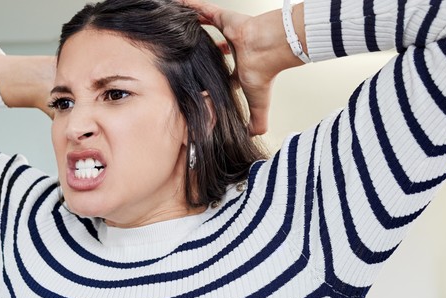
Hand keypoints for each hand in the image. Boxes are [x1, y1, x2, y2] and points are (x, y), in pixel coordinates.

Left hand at [180, 0, 304, 135]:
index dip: (212, 75)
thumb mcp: (258, 102)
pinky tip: (176, 6)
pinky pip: (203, 9)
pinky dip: (190, 7)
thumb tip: (255, 137)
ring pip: (205, 27)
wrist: (270, 49)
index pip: (222, 70)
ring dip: (192, 26)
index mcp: (239, 66)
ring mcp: (227, 31)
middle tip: (183, 54)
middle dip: (200, 50)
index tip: (200, 81)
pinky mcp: (223, 17)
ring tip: (175, 28)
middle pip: (211, 48)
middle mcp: (233, 48)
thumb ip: (257, 121)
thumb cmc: (264, 71)